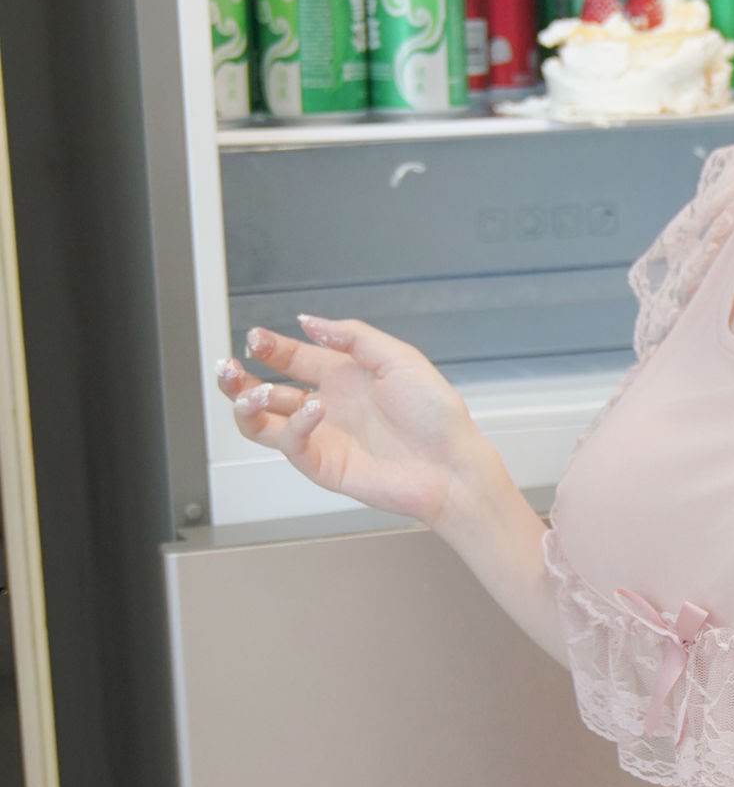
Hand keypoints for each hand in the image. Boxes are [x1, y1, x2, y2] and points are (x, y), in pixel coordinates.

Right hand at [216, 314, 486, 524]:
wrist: (451, 463)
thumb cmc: (434, 412)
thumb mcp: (397, 358)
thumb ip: (352, 337)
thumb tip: (308, 321)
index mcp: (341, 376)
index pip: (291, 359)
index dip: (269, 347)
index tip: (255, 338)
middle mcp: (325, 405)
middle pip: (265, 392)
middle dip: (239, 379)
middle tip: (229, 366)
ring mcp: (321, 437)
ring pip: (262, 423)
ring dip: (247, 405)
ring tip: (253, 391)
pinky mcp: (323, 466)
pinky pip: (292, 445)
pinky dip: (294, 426)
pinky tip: (312, 409)